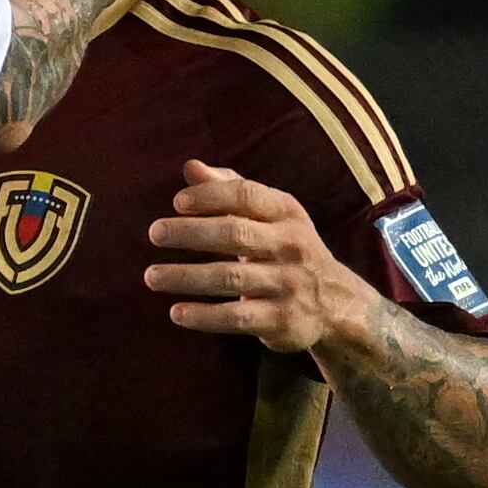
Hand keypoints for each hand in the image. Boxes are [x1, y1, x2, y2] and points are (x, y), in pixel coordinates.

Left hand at [147, 161, 375, 350]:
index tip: (177, 203)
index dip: (211, 196)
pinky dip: (204, 316)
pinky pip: (237, 318)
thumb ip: (230, 189)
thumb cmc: (288, 249)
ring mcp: (288, 284)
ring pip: (230, 278)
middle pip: (235, 234)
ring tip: (151, 276)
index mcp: (287, 213)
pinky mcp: (282, 320)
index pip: (247, 195)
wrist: (336, 303)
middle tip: (154, 233)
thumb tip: (190, 167)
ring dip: (186, 277)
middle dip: (191, 233)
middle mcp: (291, 246)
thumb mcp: (271, 216)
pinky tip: (176, 313)